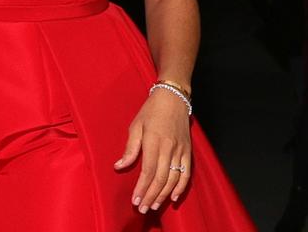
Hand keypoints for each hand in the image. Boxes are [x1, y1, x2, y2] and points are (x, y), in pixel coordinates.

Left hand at [113, 89, 191, 213]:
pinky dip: (181, 187)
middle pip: (160, 179)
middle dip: (150, 196)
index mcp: (154, 141)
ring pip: (173, 179)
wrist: (173, 98)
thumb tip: (119, 166)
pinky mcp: (188, 152)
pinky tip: (173, 197)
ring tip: (154, 205)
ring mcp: (180, 151)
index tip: (135, 200)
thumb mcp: (135, 125)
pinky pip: (186, 174)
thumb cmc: (151, 111)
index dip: (141, 188)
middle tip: (142, 208)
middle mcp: (169, 148)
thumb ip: (130, 148)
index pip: (148, 171)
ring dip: (163, 195)